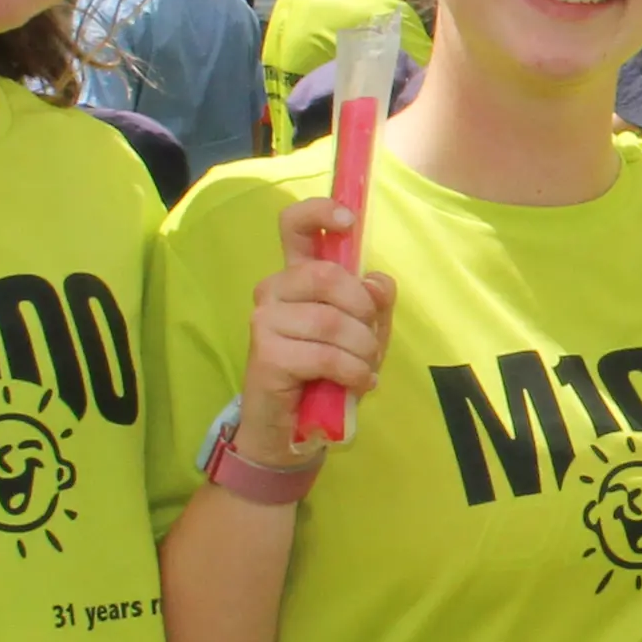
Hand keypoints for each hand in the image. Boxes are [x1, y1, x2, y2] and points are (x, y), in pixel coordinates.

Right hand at [239, 194, 394, 461]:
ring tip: (365, 368)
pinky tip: (358, 383)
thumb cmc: (329, 372)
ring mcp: (264, 320)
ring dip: (363, 349)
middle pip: (327, 275)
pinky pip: (326, 355)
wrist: (293, 428)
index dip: (320, 212)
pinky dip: (354, 372)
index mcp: (297, 276)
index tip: (349, 220)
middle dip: (364, 311)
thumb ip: (375, 302)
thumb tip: (376, 281)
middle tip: (370, 341)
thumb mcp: (365, 331)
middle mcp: (274, 290)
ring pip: (332, 320)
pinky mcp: (266, 354)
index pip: (294, 226)